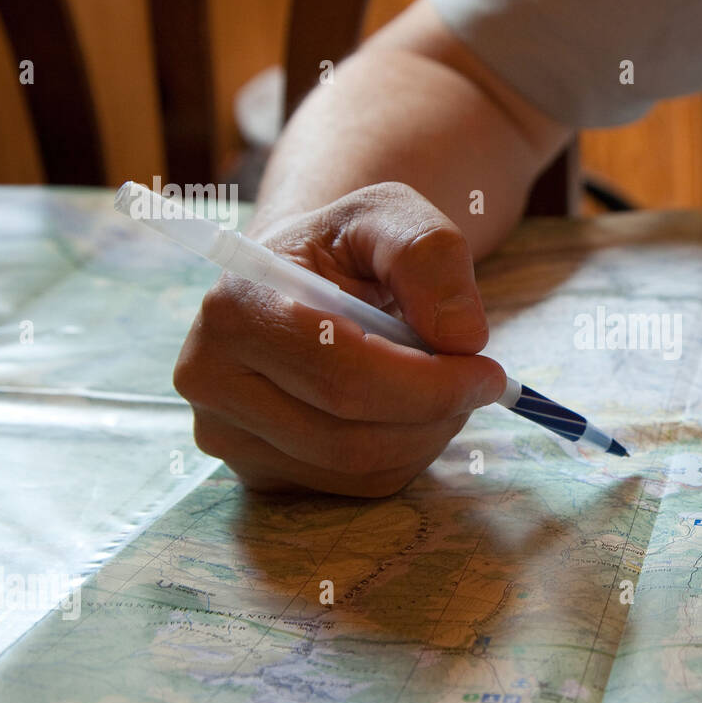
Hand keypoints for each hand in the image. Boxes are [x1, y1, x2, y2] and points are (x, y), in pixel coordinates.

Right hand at [174, 182, 505, 495]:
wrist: (301, 278)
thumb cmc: (347, 247)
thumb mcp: (393, 215)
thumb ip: (429, 255)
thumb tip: (461, 337)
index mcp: (236, 308)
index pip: (342, 374)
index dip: (430, 385)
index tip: (489, 372)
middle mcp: (212, 379)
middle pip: (351, 435)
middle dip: (437, 413)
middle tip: (483, 383)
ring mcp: (226, 434)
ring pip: (358, 470)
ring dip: (427, 436)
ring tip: (444, 387)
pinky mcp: (255, 471)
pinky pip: (354, 487)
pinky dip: (404, 455)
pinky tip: (409, 411)